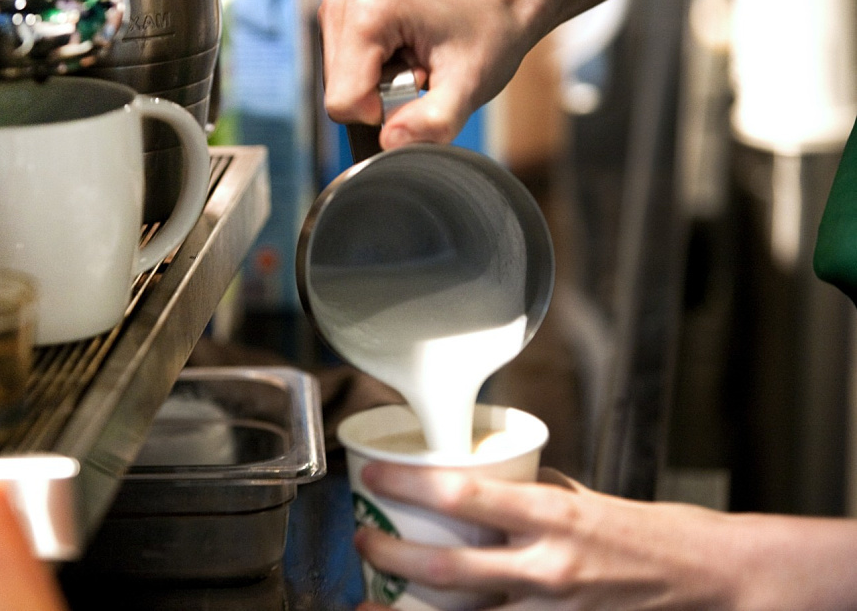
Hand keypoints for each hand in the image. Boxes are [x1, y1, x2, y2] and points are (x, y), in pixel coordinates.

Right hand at [317, 0, 535, 149]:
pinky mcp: (337, 25)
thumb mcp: (469, 86)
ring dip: (378, 92)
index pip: (344, 102)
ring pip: (339, 93)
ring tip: (414, 66)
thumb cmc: (486, 40)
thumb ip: (434, 120)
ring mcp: (336, 12)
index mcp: (367, 11)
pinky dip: (373, 83)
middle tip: (421, 73)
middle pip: (338, 98)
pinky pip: (343, 82)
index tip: (422, 81)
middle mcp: (342, 3)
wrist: (493, 13)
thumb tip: (390, 143)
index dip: (384, 111)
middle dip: (381, 100)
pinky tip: (401, 62)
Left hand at [351, 463, 856, 609]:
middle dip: (390, 556)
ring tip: (370, 602)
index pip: (464, 496)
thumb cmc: (650, 535)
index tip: (374, 474)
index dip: (408, 484)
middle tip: (361, 540)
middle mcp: (548, 570)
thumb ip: (531, 494)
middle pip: (448, 570)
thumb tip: (483, 480)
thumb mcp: (584, 498)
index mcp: (553, 518)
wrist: (710, 582)